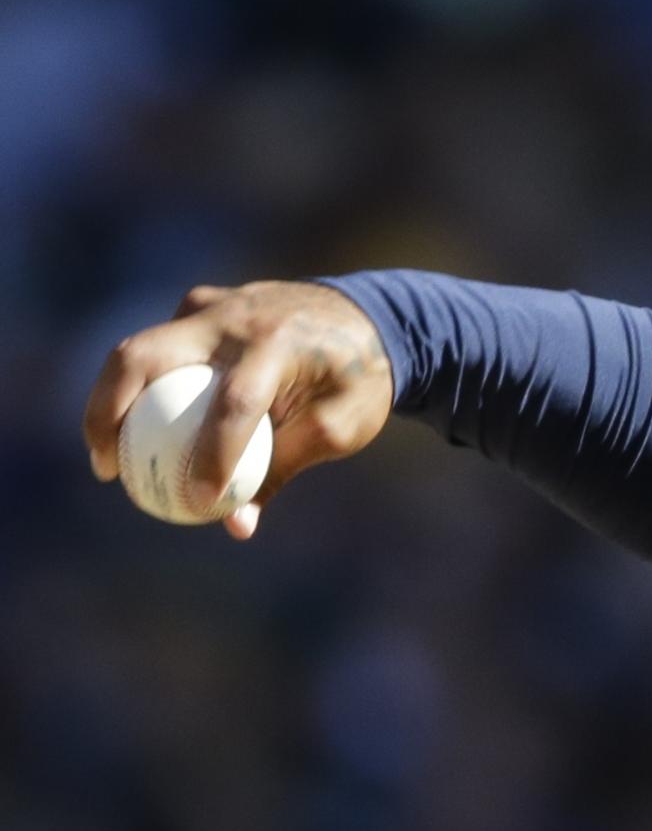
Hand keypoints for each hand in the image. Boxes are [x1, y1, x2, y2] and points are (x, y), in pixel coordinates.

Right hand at [82, 281, 394, 539]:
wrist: (365, 317)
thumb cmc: (355, 381)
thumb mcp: (340, 429)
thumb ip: (283, 470)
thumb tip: (234, 525)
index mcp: (279, 344)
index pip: (235, 403)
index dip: (214, 456)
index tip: (197, 501)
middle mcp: (233, 317)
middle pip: (146, 357)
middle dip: (111, 413)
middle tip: (107, 469)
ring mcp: (209, 305)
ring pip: (137, 351)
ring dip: (111, 403)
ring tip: (106, 459)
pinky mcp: (197, 307)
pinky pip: (157, 352)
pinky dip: (138, 391)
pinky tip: (134, 434)